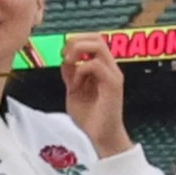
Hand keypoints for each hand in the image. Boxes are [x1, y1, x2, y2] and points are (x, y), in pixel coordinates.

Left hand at [61, 40, 131, 155]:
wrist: (101, 137)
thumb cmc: (90, 117)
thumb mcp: (74, 90)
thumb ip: (70, 74)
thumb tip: (65, 59)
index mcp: (102, 68)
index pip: (93, 40)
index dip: (75, 41)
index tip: (62, 55)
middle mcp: (110, 68)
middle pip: (97, 37)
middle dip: (76, 42)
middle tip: (65, 57)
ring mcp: (113, 75)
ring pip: (98, 46)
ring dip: (78, 52)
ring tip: (70, 67)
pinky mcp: (113, 85)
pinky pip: (96, 65)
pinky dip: (80, 70)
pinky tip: (75, 85)